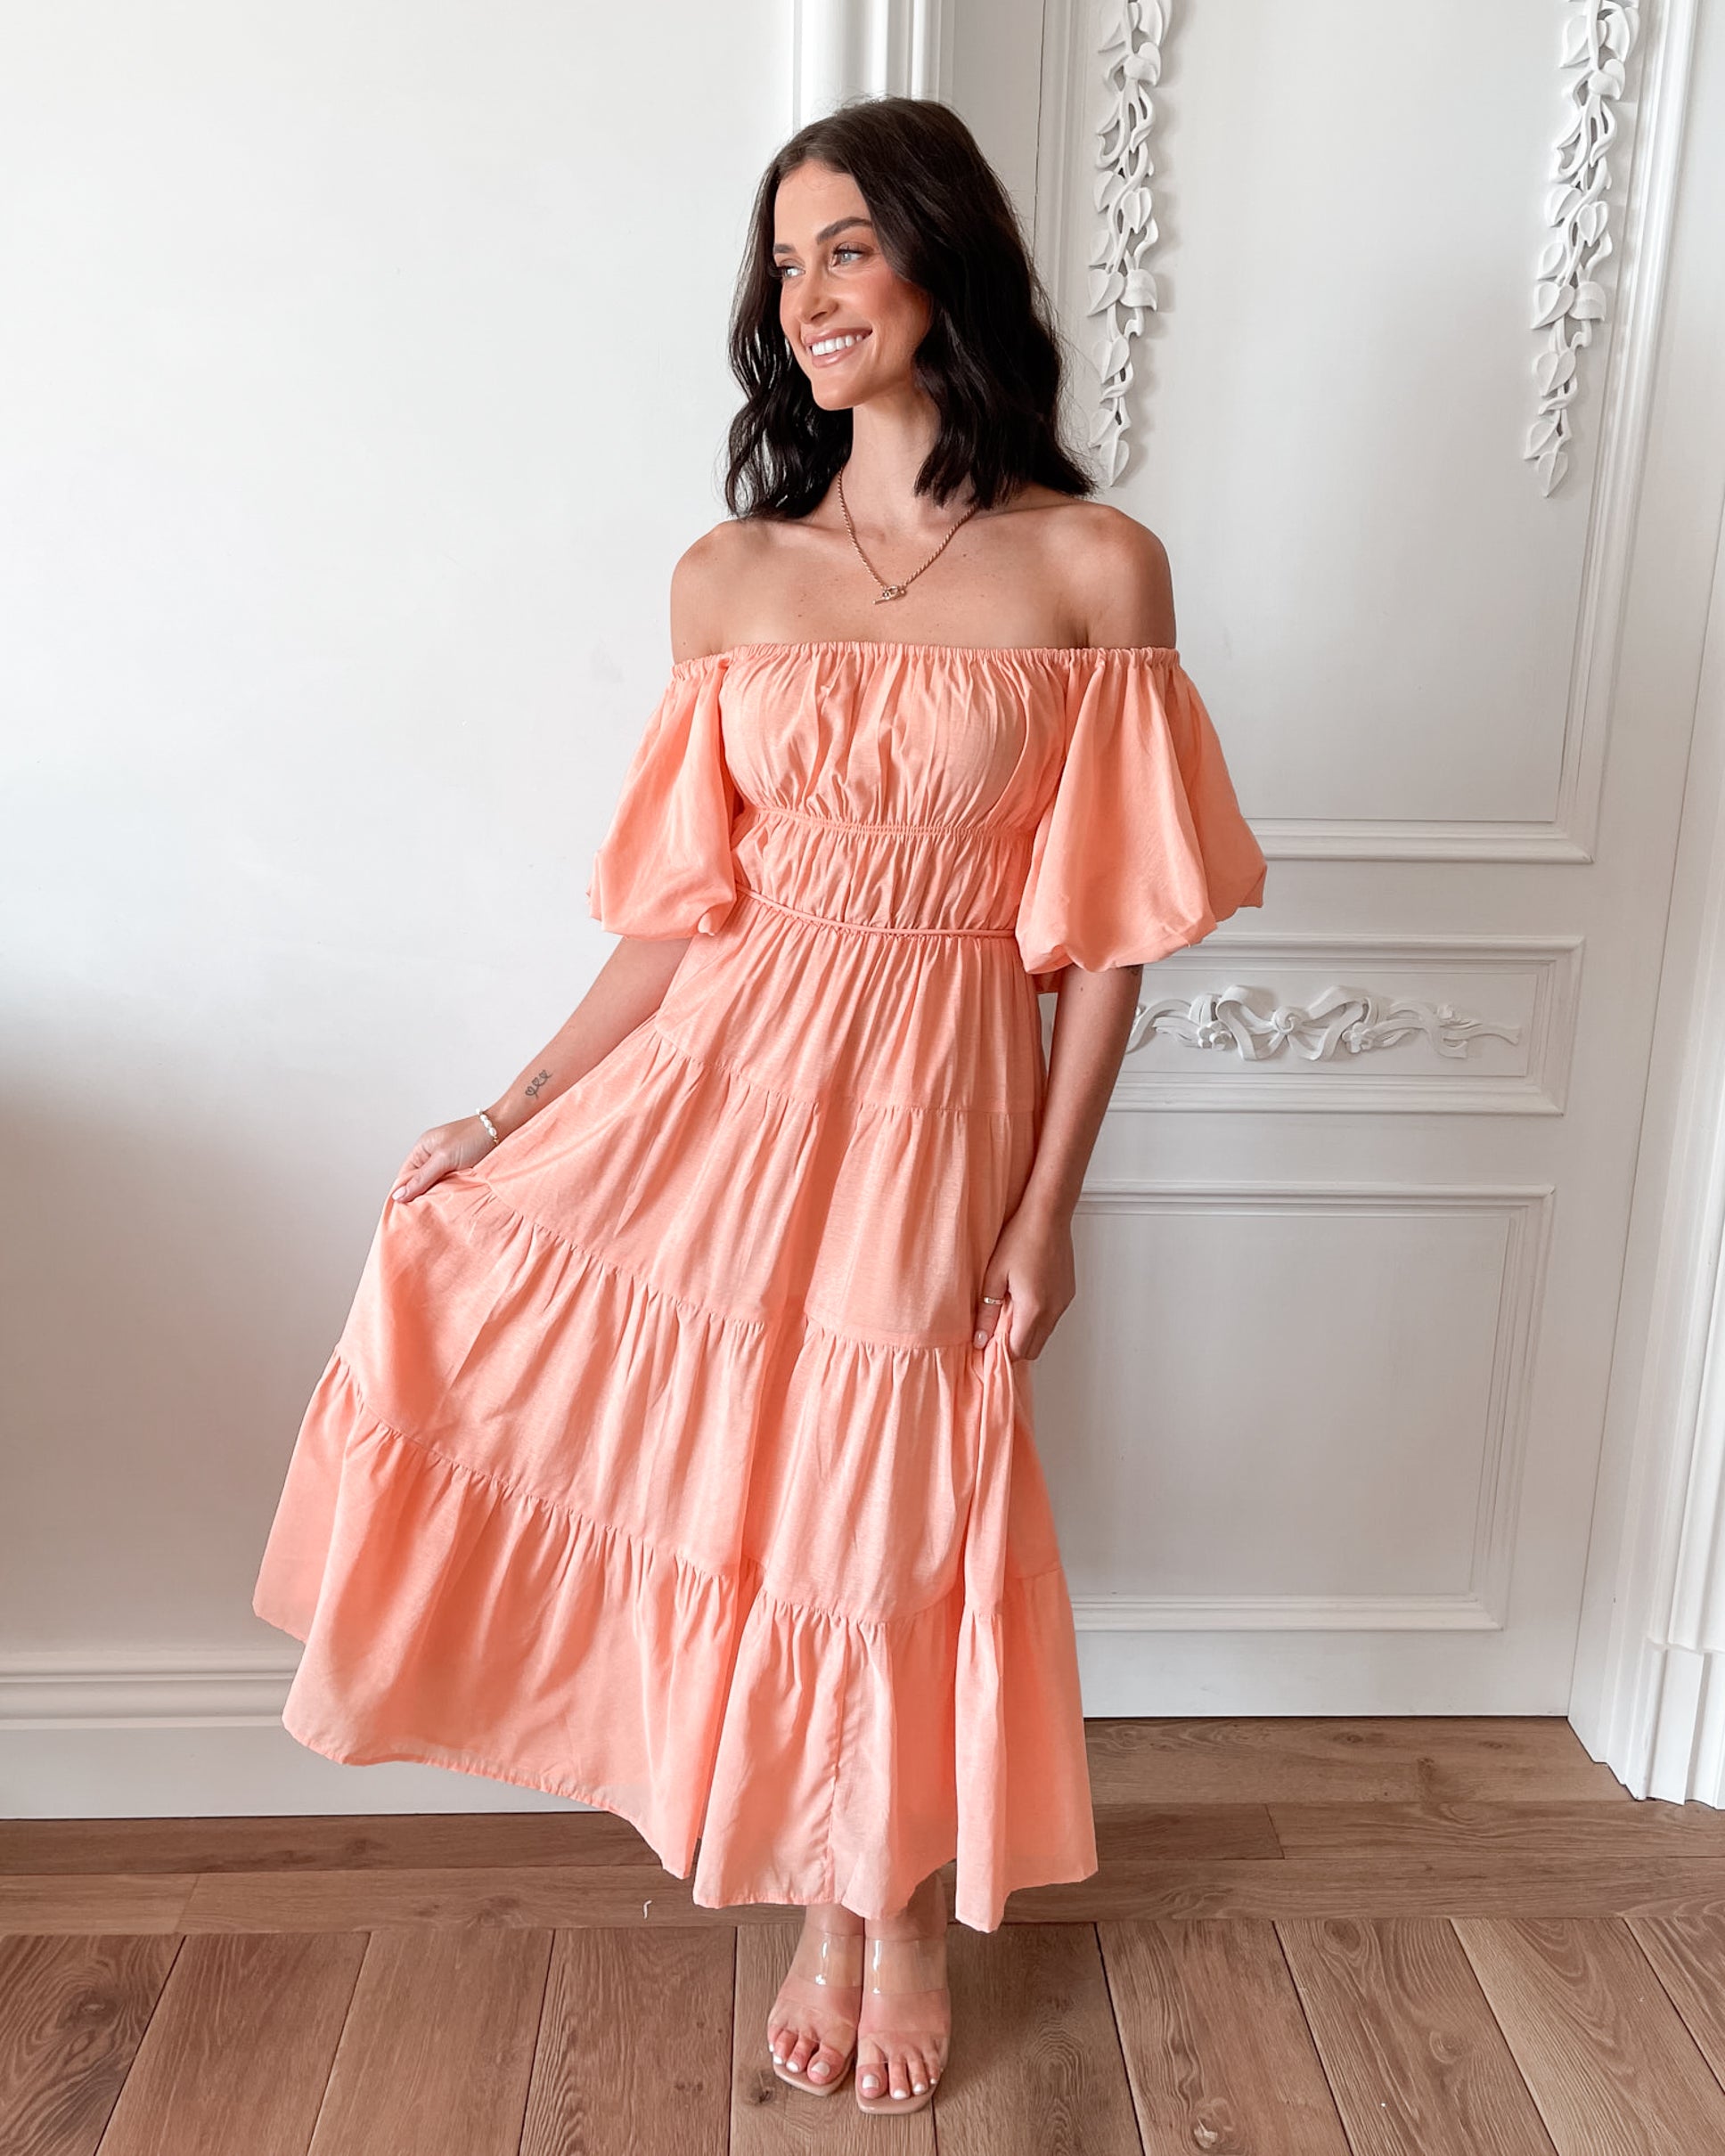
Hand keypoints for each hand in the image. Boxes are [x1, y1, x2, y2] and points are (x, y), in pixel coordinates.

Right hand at [389, 1115, 497, 1203]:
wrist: (503, 1130)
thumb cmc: (473, 1137)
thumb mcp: (444, 1158)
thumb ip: (422, 1178)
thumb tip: (398, 1196)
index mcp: (422, 1149)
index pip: (404, 1177)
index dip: (403, 1194)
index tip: (404, 1213)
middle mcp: (432, 1157)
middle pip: (419, 1184)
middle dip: (420, 1198)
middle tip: (421, 1216)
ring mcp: (447, 1166)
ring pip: (434, 1188)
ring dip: (436, 1198)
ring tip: (435, 1213)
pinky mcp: (461, 1172)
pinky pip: (449, 1188)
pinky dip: (449, 1196)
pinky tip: (449, 1205)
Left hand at [973, 1203, 1075, 1359]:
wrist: (1047, 1215)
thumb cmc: (1020, 1238)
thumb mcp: (994, 1276)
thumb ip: (986, 1312)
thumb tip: (980, 1339)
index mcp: (1033, 1308)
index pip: (1018, 1351)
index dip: (1000, 1353)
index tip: (987, 1346)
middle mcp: (1053, 1310)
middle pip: (1033, 1349)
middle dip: (1014, 1346)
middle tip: (996, 1330)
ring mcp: (1064, 1302)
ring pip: (1044, 1334)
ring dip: (1027, 1332)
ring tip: (1010, 1309)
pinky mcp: (1068, 1293)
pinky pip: (1053, 1318)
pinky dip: (1039, 1318)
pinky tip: (1025, 1298)